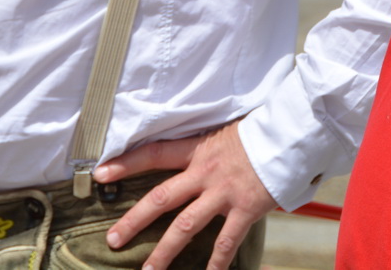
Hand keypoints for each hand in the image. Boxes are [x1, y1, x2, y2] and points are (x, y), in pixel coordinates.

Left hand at [96, 122, 277, 269]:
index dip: (126, 164)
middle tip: (112, 240)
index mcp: (198, 150)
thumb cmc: (258, 133)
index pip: (155, 154)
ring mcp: (224, 192)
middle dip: (134, 221)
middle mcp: (206, 172)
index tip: (100, 175)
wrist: (290, 135)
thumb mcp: (223, 134)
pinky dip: (216, 263)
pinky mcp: (245, 208)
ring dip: (164, 252)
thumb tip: (185, 162)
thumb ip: (203, 150)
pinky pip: (226, 242)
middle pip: (161, 198)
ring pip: (185, 226)